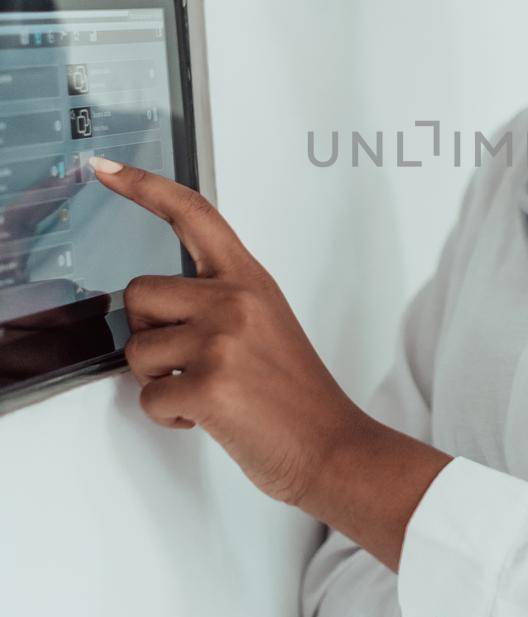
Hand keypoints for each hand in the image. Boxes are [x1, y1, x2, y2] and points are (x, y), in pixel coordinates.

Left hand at [89, 155, 359, 507]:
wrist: (332, 447)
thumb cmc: (296, 396)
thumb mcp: (266, 324)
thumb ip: (218, 301)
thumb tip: (159, 309)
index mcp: (250, 280)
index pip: (192, 214)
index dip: (143, 186)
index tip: (106, 169)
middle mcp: (235, 300)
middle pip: (138, 294)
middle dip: (148, 334)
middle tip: (188, 360)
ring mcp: (221, 340)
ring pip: (136, 350)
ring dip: (158, 381)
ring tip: (204, 391)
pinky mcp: (208, 384)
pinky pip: (148, 397)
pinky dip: (169, 416)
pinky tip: (205, 416)